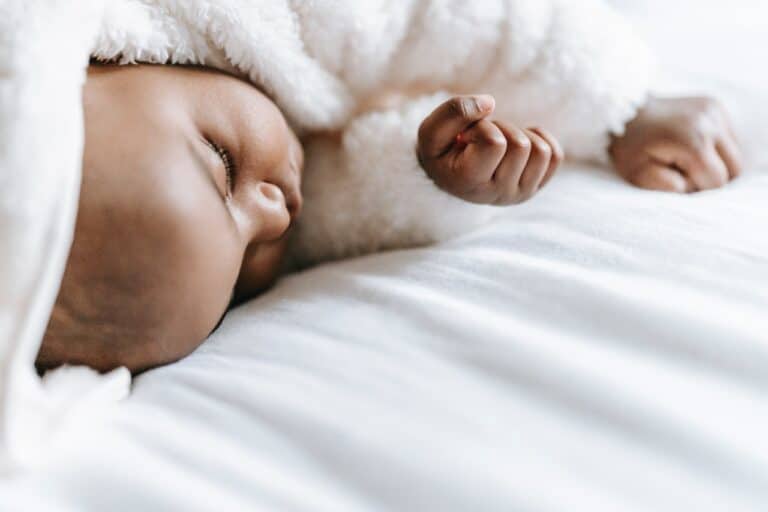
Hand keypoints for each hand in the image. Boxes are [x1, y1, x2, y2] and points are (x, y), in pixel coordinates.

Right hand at [417, 95, 563, 204]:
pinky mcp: (536, 187)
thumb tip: (490, 103)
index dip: (482, 127)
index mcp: (470, 184)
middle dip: (502, 129)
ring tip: (497, 142)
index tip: (465, 137)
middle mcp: (498, 195)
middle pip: (520, 146)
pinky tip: (516, 144)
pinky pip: (555, 156)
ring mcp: (520, 194)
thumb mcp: (432, 129)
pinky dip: (538, 139)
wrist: (448, 173)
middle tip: (481, 137)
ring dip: (519, 134)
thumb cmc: (440, 149)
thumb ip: (455, 111)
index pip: (495, 143)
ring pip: (541, 150)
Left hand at [610, 96, 742, 192]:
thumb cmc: (628, 149)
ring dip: (716, 162)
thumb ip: (670, 188)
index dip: (697, 188)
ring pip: (735, 153)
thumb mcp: (639, 176)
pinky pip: (729, 138)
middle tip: (682, 170)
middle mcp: (710, 122)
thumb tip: (695, 188)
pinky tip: (692, 145)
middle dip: (712, 176)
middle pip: (734, 168)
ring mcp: (714, 110)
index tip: (675, 177)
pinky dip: (715, 148)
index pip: (717, 182)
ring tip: (686, 157)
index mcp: (694, 141)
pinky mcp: (715, 105)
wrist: (621, 113)